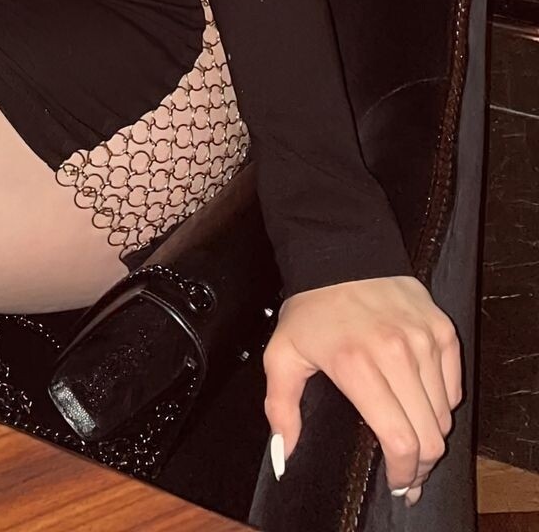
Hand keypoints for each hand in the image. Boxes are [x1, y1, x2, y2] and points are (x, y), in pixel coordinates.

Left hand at [264, 276, 462, 504]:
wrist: (339, 250)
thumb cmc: (310, 308)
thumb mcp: (282, 355)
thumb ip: (281, 409)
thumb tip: (284, 455)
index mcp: (357, 366)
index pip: (400, 440)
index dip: (403, 474)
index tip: (396, 485)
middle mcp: (397, 354)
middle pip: (430, 436)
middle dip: (420, 466)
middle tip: (408, 474)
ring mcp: (424, 340)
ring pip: (445, 415)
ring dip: (431, 436)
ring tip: (414, 442)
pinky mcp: (442, 330)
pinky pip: (453, 387)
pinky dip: (441, 405)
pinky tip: (421, 406)